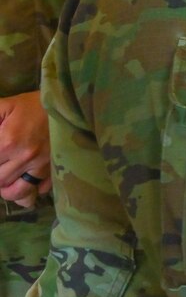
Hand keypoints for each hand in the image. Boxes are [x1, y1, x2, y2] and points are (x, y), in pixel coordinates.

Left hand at [0, 91, 50, 207]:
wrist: (68, 104)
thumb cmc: (32, 105)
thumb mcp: (4, 106)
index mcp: (8, 142)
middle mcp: (24, 158)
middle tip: (0, 162)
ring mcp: (41, 167)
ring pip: (16, 192)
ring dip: (6, 188)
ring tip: (5, 178)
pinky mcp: (54, 170)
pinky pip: (38, 191)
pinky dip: (28, 192)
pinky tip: (23, 181)